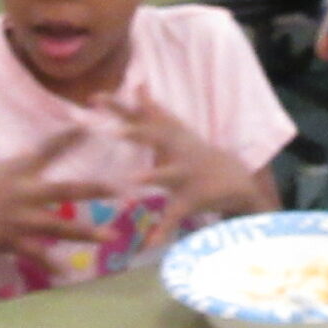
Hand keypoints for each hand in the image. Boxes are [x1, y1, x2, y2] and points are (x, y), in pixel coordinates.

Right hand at [0, 129, 112, 263]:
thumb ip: (20, 169)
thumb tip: (38, 158)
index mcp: (17, 170)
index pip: (47, 149)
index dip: (69, 137)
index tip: (90, 126)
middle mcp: (22, 192)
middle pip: (65, 189)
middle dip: (94, 189)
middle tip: (120, 188)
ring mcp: (18, 218)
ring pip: (59, 225)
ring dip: (87, 232)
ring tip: (112, 237)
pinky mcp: (10, 240)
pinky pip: (37, 254)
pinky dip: (52, 263)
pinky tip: (67, 272)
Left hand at [101, 88, 270, 226]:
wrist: (234, 179)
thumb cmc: (194, 153)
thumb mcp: (175, 128)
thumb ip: (152, 108)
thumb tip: (138, 83)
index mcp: (168, 135)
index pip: (138, 115)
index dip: (116, 106)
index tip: (93, 98)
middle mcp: (176, 150)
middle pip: (155, 137)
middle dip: (136, 133)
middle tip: (112, 131)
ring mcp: (185, 174)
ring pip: (168, 174)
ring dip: (152, 176)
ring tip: (134, 180)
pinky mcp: (193, 199)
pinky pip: (175, 216)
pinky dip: (162, 230)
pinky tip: (148, 244)